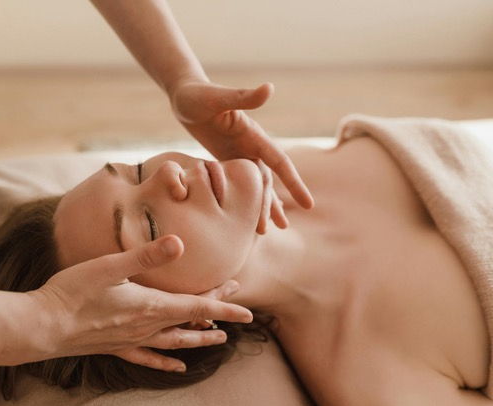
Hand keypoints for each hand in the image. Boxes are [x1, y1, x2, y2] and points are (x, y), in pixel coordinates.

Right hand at [27, 235, 252, 371]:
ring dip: (199, 339)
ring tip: (219, 340)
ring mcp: (131, 340)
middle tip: (239, 308)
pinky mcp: (116, 347)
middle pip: (190, 321)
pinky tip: (177, 366)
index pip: (197, 306)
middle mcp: (146, 327)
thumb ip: (146, 256)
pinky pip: (149, 357)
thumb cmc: (72, 293)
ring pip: (176, 341)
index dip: (225, 307)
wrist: (40, 327)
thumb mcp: (109, 267)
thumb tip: (180, 244)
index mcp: (149, 306)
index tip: (248, 311)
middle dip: (217, 314)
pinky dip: (166, 361)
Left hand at [169, 79, 313, 231]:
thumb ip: (243, 97)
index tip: (309, 204)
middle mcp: (250, 146)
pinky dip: (243, 199)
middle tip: (279, 228)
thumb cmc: (197, 95)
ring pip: (254, 186)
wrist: (183, 94)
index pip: (280, 162)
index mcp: (253, 135)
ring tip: (266, 230)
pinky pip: (238, 184)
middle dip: (272, 204)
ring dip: (261, 206)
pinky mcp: (225, 158)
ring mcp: (238, 153)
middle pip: (266, 181)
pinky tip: (243, 214)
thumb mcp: (218, 98)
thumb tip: (270, 88)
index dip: (294, 183)